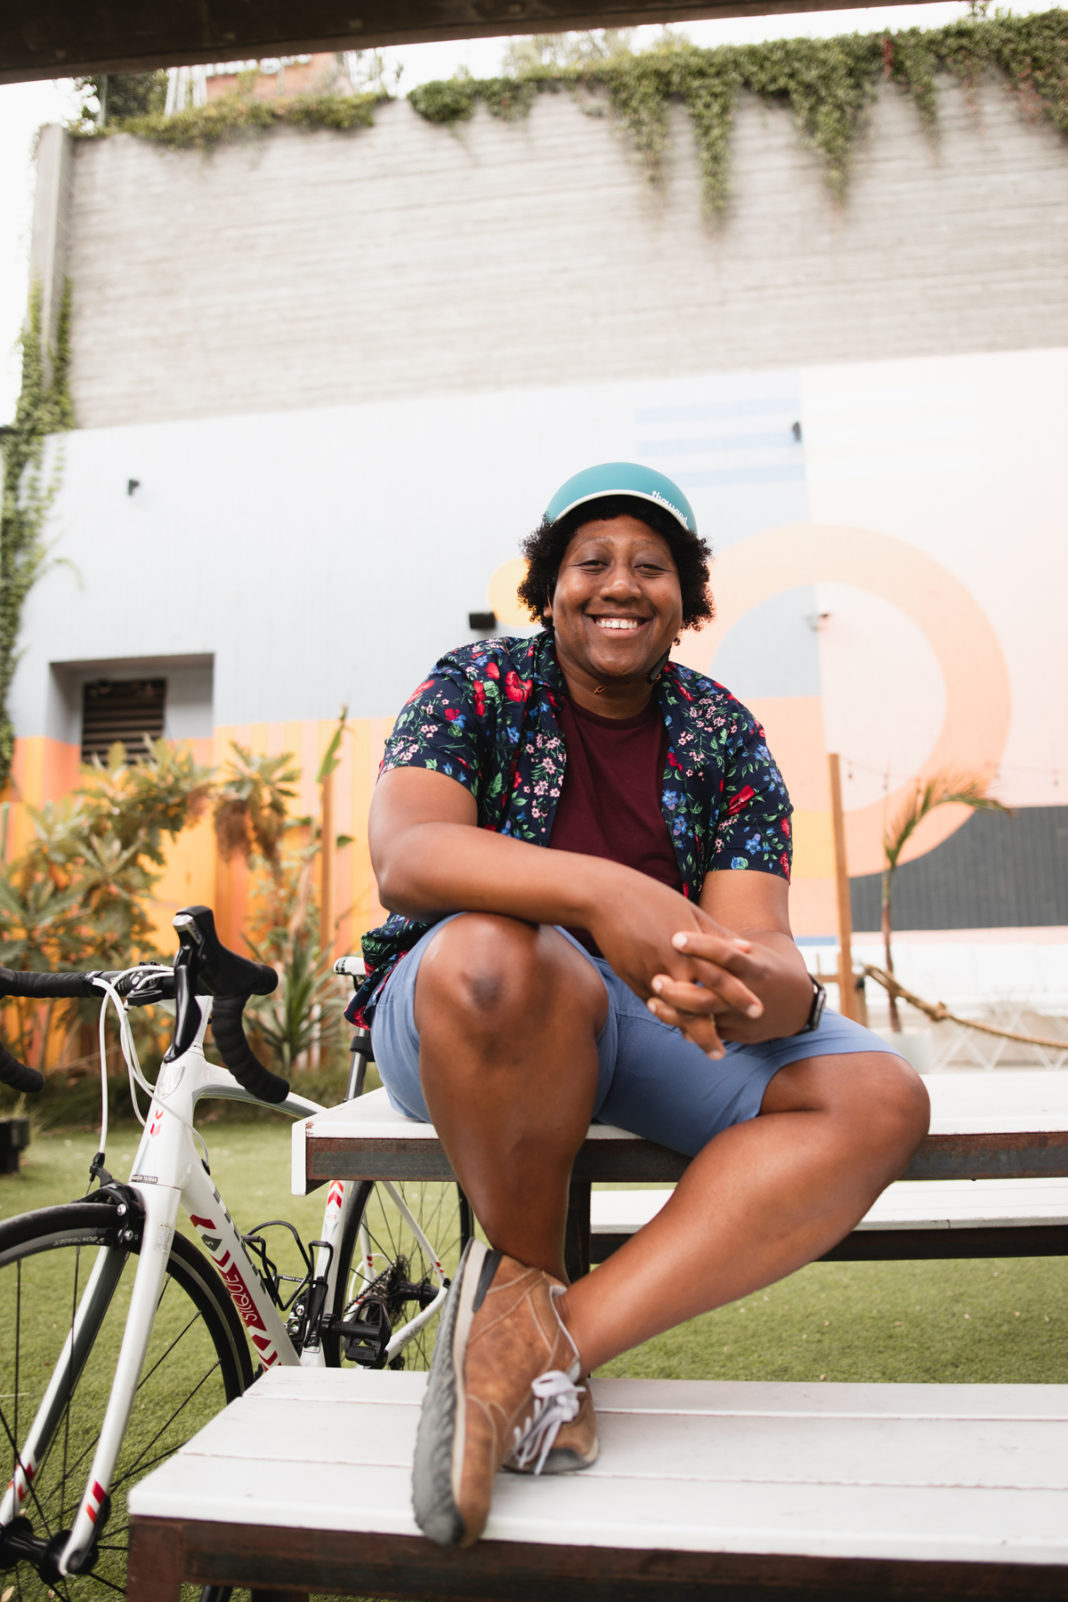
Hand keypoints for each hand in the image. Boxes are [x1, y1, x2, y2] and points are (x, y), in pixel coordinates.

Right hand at [586, 876, 763, 1058]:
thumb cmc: (652, 899)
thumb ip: (717, 934)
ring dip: (689, 1034)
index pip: (723, 979)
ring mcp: (651, 976)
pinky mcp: (633, 979)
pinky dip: (668, 1018)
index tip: (757, 1012)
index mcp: (692, 948)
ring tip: (704, 1050)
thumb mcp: (690, 912)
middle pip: (698, 1007)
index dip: (740, 998)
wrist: (606, 899)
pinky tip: (679, 1028)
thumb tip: (746, 949)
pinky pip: (654, 1005)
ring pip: (674, 1014)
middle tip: (723, 1053)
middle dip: (710, 1034)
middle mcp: (673, 966)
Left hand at [644, 927, 770, 1057]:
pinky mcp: (737, 1036)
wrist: (796, 1004)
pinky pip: (707, 1032)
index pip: (726, 956)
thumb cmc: (763, 967)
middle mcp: (749, 995)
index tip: (675, 937)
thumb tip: (686, 923)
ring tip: (652, 1001)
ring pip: (704, 1019)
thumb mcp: (752, 953)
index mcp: (754, 967)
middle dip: (680, 991)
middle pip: (710, 996)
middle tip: (655, 980)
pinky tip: (663, 1015)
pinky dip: (684, 1025)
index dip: (701, 946)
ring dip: (675, 1013)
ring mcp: (742, 1019)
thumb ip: (724, 942)